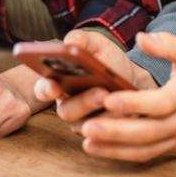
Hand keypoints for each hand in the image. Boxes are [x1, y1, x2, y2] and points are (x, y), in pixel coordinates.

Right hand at [32, 30, 157, 124]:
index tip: (54, 85)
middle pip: (66, 111)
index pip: (44, 90)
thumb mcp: (95, 44)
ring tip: (120, 102)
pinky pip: (106, 137)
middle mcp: (67, 106)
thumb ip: (80, 39)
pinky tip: (129, 112)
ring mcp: (84, 123)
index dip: (45, 90)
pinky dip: (117, 124)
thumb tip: (70, 43)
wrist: (132, 76)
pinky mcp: (103, 135)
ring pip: (87, 126)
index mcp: (58, 83)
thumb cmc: (107, 59)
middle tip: (101, 92)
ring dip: (103, 115)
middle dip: (83, 102)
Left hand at [76, 32, 175, 161]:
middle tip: (87, 126)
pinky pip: (145, 156)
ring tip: (86, 141)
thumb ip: (168, 44)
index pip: (159, 103)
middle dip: (116, 131)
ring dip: (114, 148)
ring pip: (144, 149)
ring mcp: (175, 139)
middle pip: (147, 131)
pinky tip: (97, 148)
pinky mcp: (170, 150)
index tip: (110, 98)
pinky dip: (120, 155)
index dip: (134, 103)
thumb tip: (142, 37)